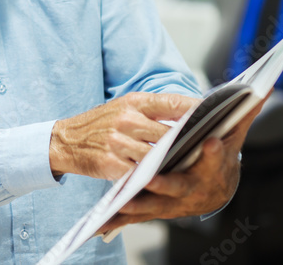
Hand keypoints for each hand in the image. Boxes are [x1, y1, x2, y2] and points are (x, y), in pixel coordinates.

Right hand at [49, 92, 197, 180]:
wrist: (66, 140)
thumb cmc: (100, 124)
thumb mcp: (124, 107)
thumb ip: (153, 110)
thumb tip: (188, 114)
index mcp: (134, 102)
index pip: (173, 103)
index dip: (196, 110)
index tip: (216, 114)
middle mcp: (127, 120)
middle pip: (171, 133)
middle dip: (191, 142)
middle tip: (211, 147)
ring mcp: (119, 142)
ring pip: (159, 156)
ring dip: (177, 162)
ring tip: (194, 166)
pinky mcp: (112, 164)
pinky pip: (141, 173)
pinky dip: (155, 177)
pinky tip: (167, 179)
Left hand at [95, 94, 268, 234]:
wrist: (211, 191)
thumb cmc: (218, 158)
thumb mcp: (234, 137)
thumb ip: (245, 113)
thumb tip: (264, 87)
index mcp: (212, 169)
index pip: (215, 159)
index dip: (215, 153)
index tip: (211, 143)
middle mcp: (192, 189)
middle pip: (180, 186)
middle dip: (168, 181)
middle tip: (155, 176)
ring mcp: (172, 202)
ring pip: (155, 205)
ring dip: (140, 205)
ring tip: (123, 202)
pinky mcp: (154, 209)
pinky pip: (136, 217)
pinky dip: (121, 220)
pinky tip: (103, 225)